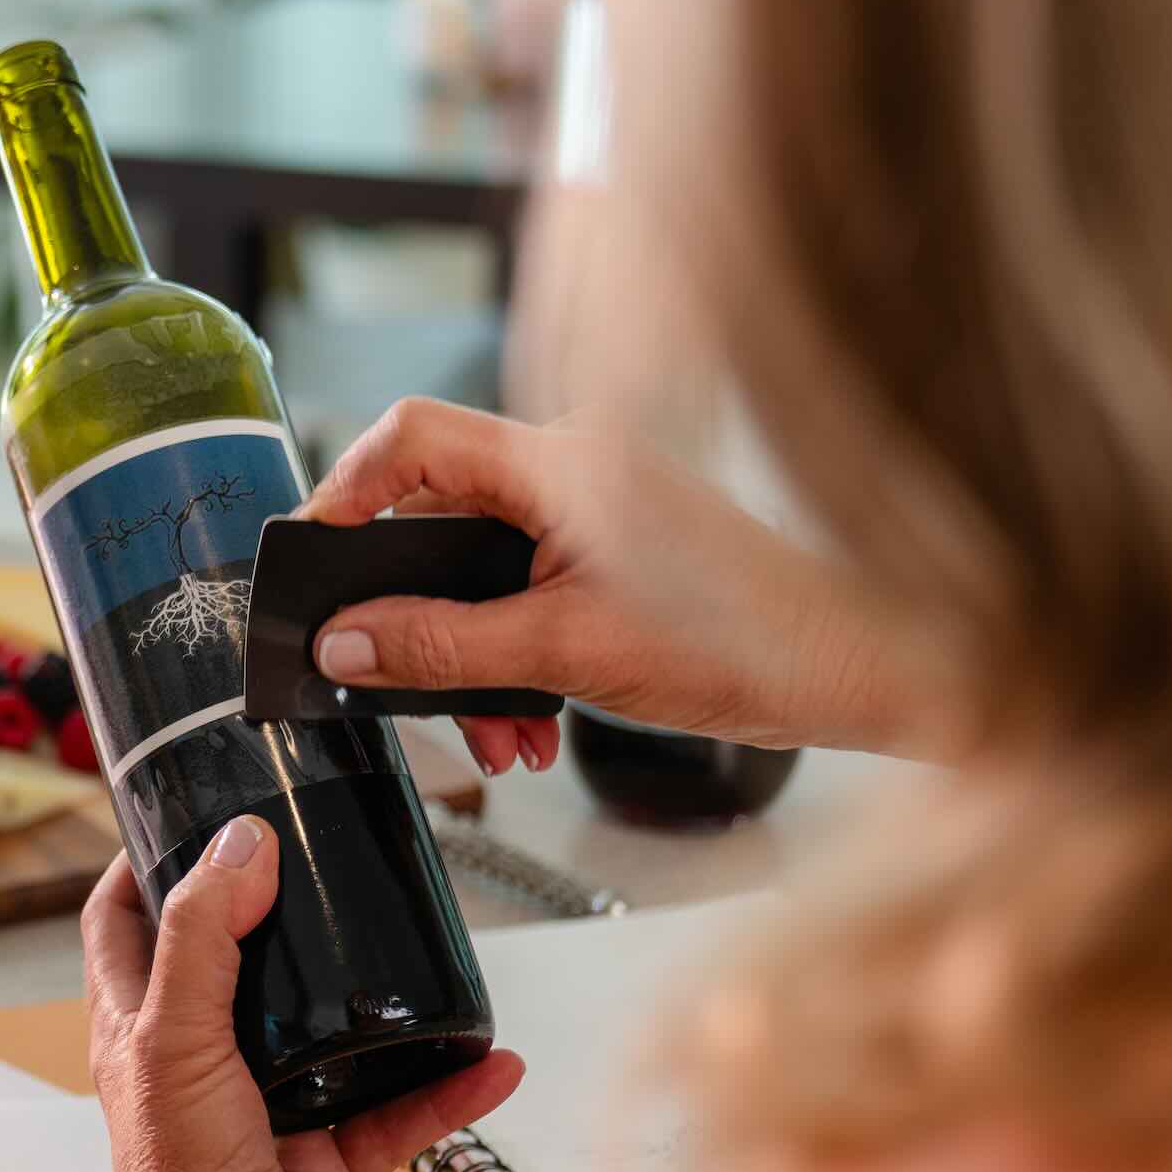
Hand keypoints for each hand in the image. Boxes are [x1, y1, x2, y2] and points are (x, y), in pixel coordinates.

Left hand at [83, 821, 523, 1171]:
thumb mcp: (176, 1040)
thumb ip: (203, 937)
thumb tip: (241, 844)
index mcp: (135, 1028)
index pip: (124, 919)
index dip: (146, 861)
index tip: (194, 811)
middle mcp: (195, 1062)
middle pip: (229, 962)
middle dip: (273, 912)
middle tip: (321, 859)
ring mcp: (264, 1108)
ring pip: (328, 1034)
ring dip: (375, 1000)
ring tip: (413, 946)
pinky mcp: (323, 1158)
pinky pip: (396, 1111)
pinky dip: (444, 1090)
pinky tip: (490, 1062)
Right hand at [302, 399, 909, 771]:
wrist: (857, 669)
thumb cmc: (748, 641)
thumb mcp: (565, 655)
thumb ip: (443, 648)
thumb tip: (349, 642)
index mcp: (561, 460)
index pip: (412, 437)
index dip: (347, 490)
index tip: (315, 559)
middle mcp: (573, 466)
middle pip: (438, 517)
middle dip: (419, 617)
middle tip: (399, 680)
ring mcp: (595, 506)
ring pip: (481, 568)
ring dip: (472, 657)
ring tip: (501, 734)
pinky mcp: (613, 546)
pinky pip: (526, 586)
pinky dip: (516, 654)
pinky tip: (534, 721)